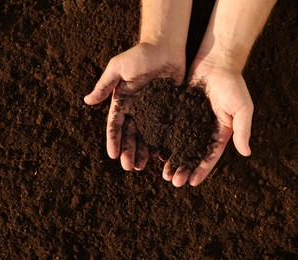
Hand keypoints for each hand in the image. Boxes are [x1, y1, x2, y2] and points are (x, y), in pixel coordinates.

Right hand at [84, 43, 184, 170]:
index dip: (113, 140)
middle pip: (130, 135)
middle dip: (128, 151)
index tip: (113, 155)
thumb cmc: (140, 55)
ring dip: (143, 152)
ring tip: (143, 166)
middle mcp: (136, 110)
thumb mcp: (119, 68)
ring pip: (146, 137)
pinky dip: (162, 144)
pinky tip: (162, 156)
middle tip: (129, 167)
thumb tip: (87, 101)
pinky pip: (164, 131)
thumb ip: (105, 85)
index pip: (116, 125)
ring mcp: (153, 112)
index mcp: (122, 102)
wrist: (165, 47)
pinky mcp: (168, 111)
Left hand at [162, 59, 253, 186]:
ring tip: (163, 171)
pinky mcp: (178, 110)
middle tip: (172, 181)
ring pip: (179, 144)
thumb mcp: (242, 108)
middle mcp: (204, 129)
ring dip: (172, 158)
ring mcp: (190, 120)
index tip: (191, 183)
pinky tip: (155, 150)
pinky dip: (163, 140)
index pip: (209, 156)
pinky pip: (169, 128)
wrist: (216, 61)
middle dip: (183, 168)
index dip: (201, 170)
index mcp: (220, 132)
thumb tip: (246, 153)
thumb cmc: (232, 84)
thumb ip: (243, 129)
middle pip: (192, 154)